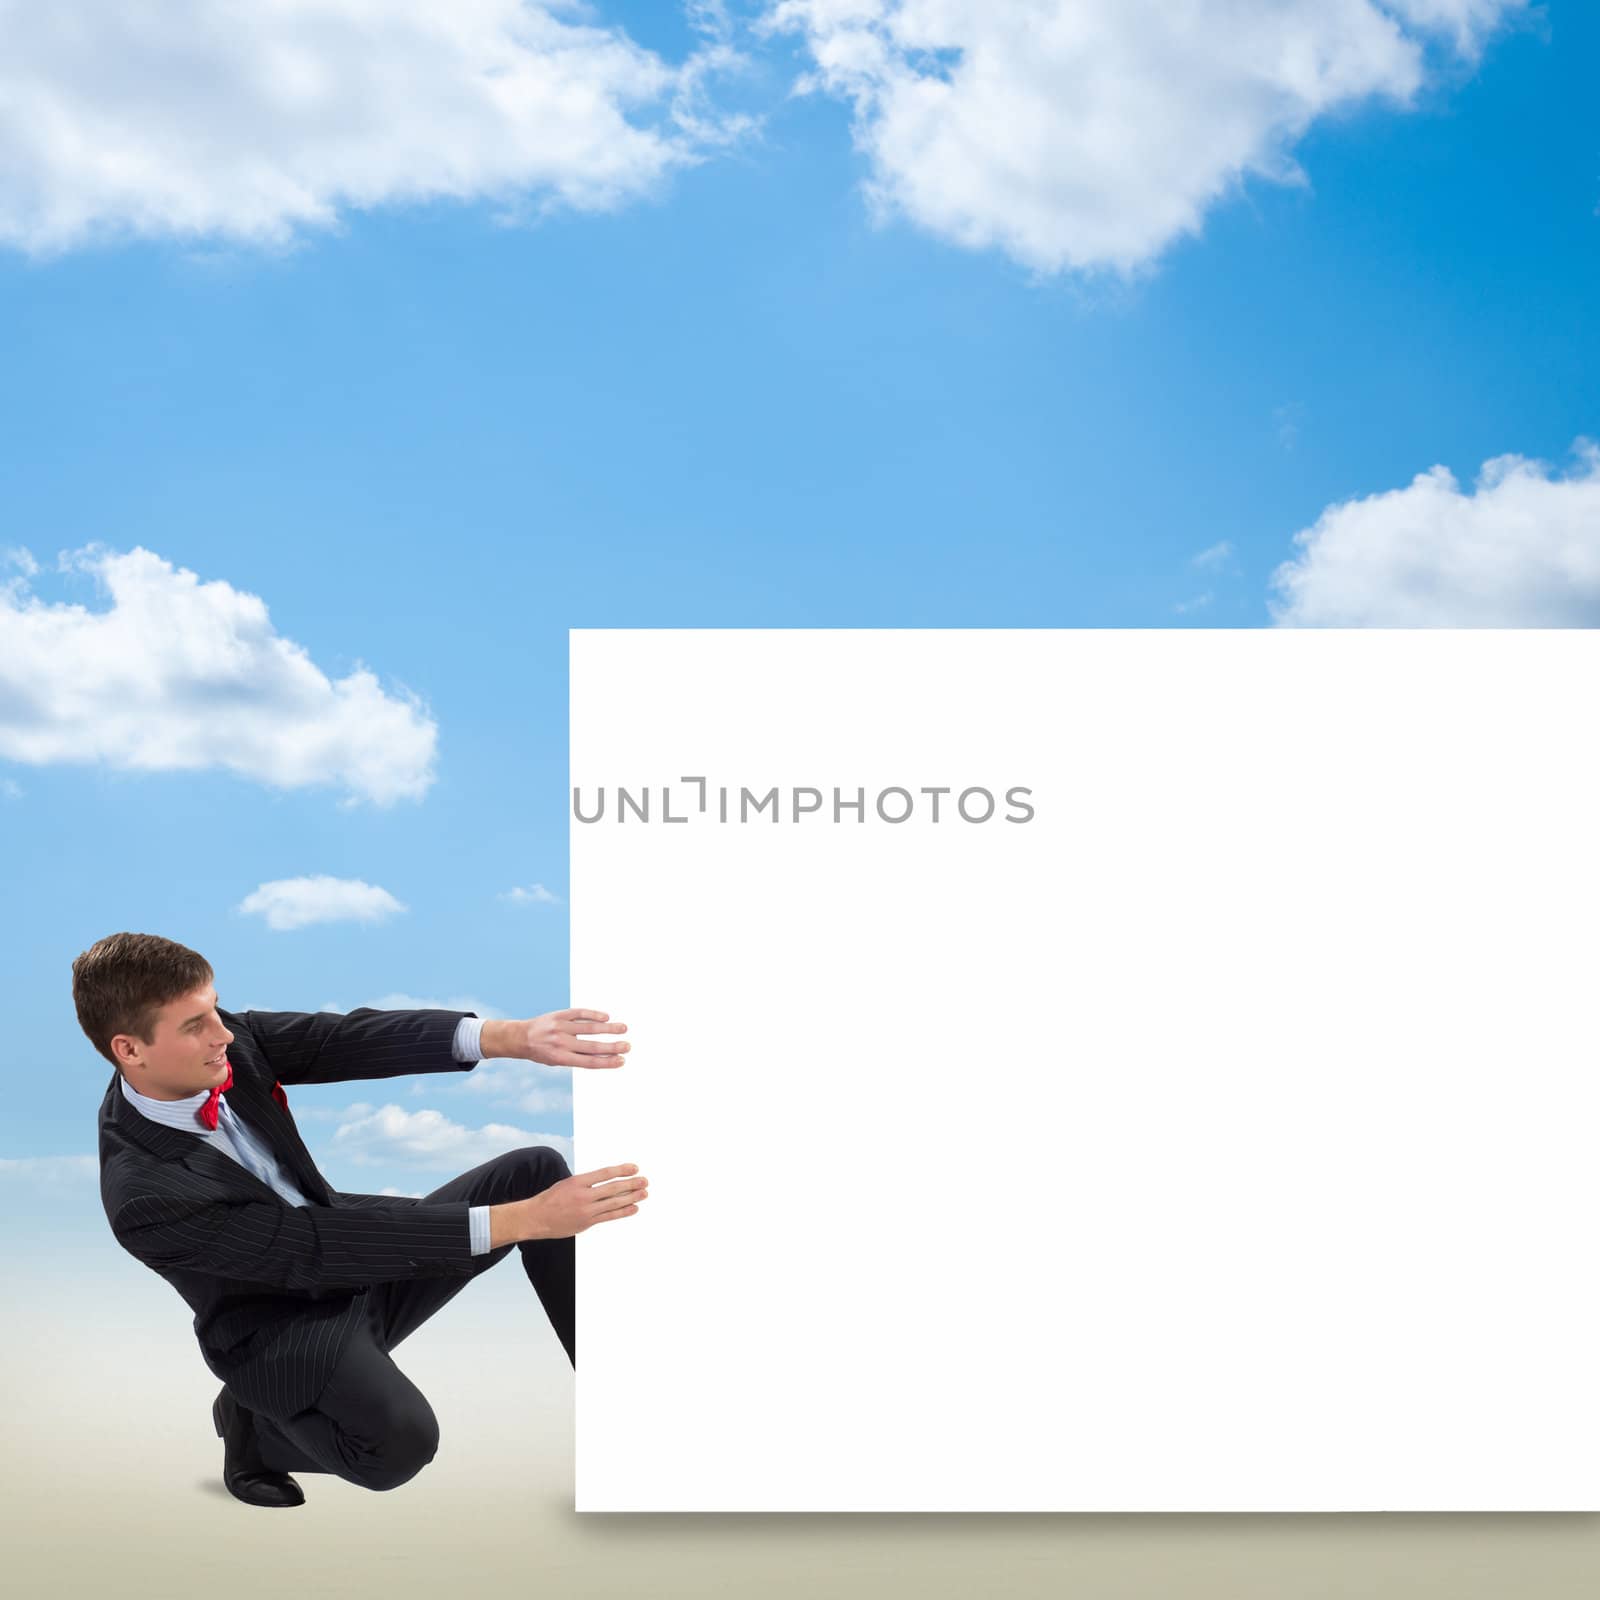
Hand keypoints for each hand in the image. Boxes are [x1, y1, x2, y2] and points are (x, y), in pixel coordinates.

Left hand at [482, 1010, 629, 1068]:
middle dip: (613, 1046)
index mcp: (561, 1058)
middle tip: (628, 1046)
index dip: (607, 1062)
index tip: (622, 1060)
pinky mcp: (560, 1015)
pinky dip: (594, 1014)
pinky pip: (580, 1013)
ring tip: (623, 1028)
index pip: (589, 1062)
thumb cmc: (542, 1052)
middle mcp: (561, 1043)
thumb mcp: (557, 1061)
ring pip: (589, 1027)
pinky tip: (606, 1017)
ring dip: (609, 1028)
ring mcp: (561, 1027)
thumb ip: (577, 1058)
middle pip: (593, 1046)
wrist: (520, 1037)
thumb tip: (603, 1056)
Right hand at [523, 1163, 648, 1238]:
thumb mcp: (567, 1183)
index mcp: (578, 1181)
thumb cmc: (551, 1199)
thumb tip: (606, 1182)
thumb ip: (586, 1183)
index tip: (635, 1168)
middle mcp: (583, 1195)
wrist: (536, 1217)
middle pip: (613, 1188)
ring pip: (614, 1203)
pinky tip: (634, 1208)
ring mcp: (586, 1210)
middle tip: (645, 1181)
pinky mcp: (587, 1222)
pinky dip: (623, 1211)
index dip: (622, 1170)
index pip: (605, 1173)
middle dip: (631, 1184)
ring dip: (631, 1197)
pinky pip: (609, 1216)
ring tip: (644, 1193)